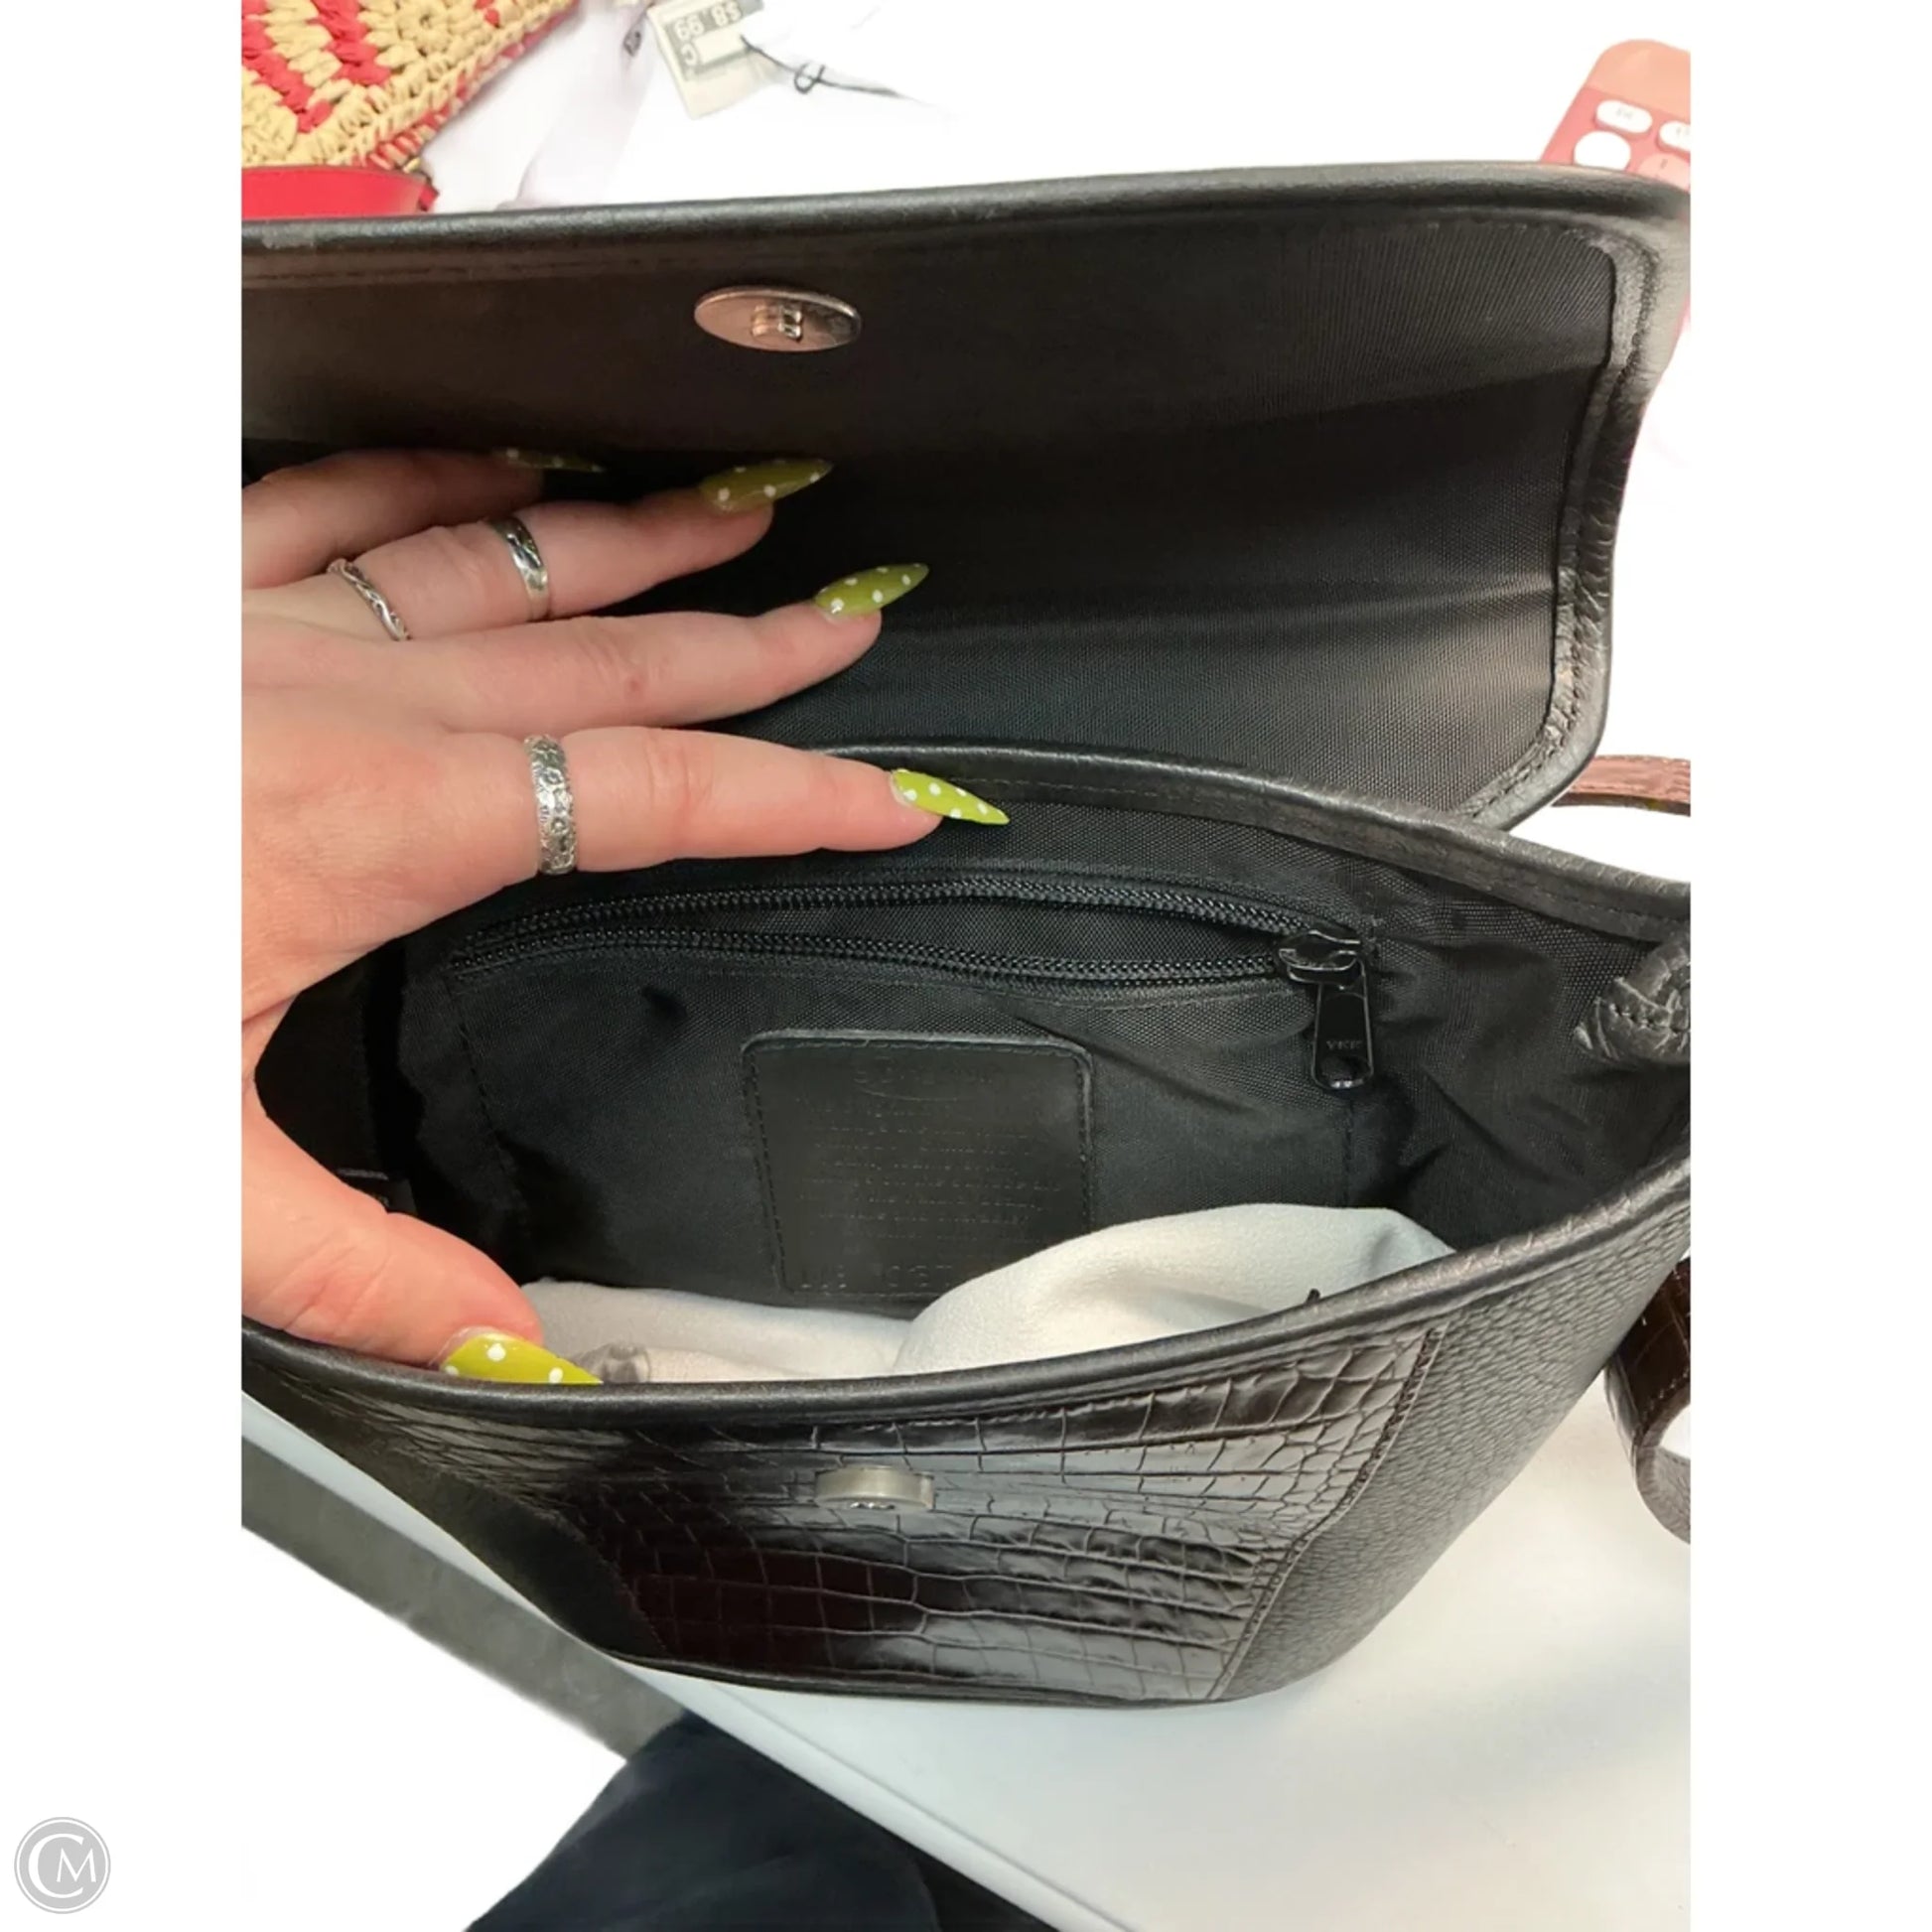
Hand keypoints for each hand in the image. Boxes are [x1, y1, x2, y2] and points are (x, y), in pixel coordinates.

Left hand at [244, 451, 937, 1365]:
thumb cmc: (20, 992)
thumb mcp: (182, 1173)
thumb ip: (363, 1269)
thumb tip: (513, 1348)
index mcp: (375, 822)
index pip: (646, 796)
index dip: (790, 793)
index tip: (894, 794)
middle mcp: (340, 697)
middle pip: (603, 653)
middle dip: (749, 641)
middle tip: (853, 616)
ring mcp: (258, 623)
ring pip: (495, 552)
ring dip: (627, 536)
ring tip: (732, 514)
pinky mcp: (180, 590)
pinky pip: (339, 493)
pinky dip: (441, 470)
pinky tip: (504, 465)